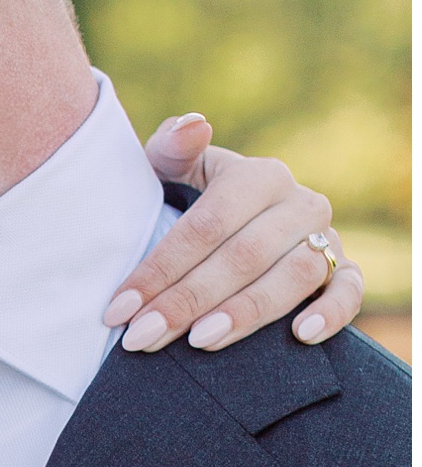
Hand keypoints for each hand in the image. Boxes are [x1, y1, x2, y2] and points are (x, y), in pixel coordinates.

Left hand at [110, 114, 362, 352]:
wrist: (234, 225)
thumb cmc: (190, 199)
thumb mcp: (173, 170)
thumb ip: (172, 146)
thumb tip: (194, 125)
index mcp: (258, 175)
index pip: (206, 226)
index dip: (160, 268)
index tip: (118, 309)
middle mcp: (299, 203)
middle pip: (243, 257)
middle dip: (187, 301)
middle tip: (142, 337)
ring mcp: (326, 236)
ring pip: (293, 277)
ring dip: (246, 312)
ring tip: (199, 341)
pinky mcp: (343, 269)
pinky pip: (348, 291)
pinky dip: (332, 313)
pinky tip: (299, 336)